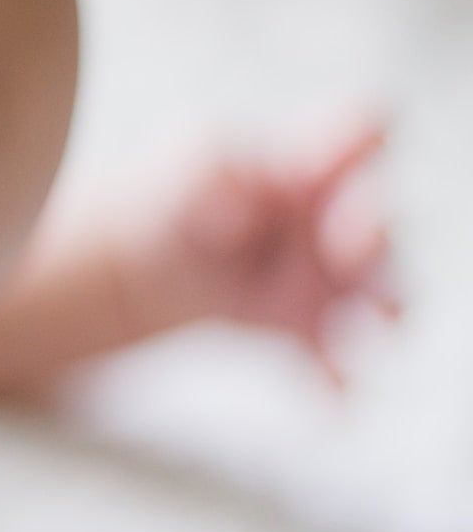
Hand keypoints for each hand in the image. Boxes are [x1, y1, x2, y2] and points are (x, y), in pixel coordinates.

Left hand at [153, 115, 398, 382]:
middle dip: (376, 236)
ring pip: (379, 297)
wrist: (150, 259)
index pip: (361, 131)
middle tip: (348, 250)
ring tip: (368, 331)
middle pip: (381, 224)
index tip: (343, 153)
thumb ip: (217, 164)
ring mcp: (331, 279)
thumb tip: (244, 208)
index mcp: (314, 160)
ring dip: (380, 313)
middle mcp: (337, 219)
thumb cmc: (183, 190)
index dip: (363, 138)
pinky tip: (336, 400)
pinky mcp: (307, 329)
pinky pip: (333, 361)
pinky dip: (338, 382)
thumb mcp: (187, 159)